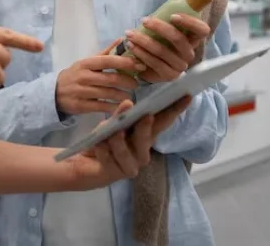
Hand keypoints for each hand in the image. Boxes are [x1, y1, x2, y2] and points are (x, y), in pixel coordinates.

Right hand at [56, 39, 145, 114]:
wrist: (54, 93)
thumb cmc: (75, 75)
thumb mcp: (87, 63)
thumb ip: (105, 53)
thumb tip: (122, 40)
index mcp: (86, 63)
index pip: (109, 60)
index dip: (126, 63)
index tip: (140, 65)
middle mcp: (84, 76)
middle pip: (111, 78)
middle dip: (128, 81)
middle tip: (137, 84)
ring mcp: (82, 92)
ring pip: (108, 93)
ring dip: (123, 95)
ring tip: (130, 95)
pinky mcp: (81, 106)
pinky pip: (102, 106)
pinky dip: (114, 107)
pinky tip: (121, 106)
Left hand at [66, 96, 192, 189]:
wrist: (83, 164)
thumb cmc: (104, 142)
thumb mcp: (111, 124)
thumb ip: (120, 116)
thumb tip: (129, 104)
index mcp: (144, 137)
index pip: (162, 122)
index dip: (174, 110)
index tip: (187, 95)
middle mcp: (141, 153)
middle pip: (147, 139)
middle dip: (146, 128)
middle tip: (146, 116)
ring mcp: (129, 166)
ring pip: (126, 152)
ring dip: (118, 140)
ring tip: (112, 132)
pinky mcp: (112, 173)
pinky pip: (108, 158)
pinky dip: (102, 149)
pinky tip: (97, 144)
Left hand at [125, 15, 210, 82]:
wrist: (149, 66)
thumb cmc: (158, 42)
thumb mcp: (164, 30)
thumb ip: (165, 20)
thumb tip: (155, 11)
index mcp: (193, 39)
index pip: (202, 30)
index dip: (190, 22)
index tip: (173, 16)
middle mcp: (189, 53)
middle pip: (179, 39)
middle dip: (160, 28)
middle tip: (144, 20)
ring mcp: (180, 66)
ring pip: (162, 51)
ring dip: (143, 40)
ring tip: (129, 33)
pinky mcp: (168, 75)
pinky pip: (154, 62)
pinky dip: (140, 53)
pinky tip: (131, 46)